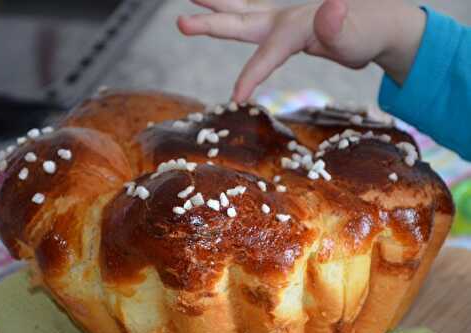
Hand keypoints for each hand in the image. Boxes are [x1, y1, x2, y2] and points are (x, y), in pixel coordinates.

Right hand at [177, 0, 425, 101]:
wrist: (376, 25)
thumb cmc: (367, 34)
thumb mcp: (357, 36)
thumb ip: (340, 26)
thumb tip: (330, 8)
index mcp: (295, 26)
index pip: (266, 53)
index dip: (250, 75)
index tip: (236, 99)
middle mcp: (283, 18)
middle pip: (240, 20)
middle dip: (211, 24)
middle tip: (181, 23)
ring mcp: (281, 19)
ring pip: (241, 11)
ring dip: (216, 7)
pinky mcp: (281, 27)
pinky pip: (251, 19)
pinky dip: (232, 12)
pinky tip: (221, 11)